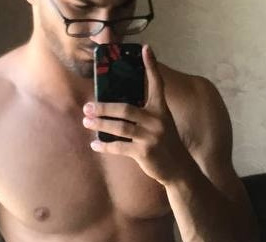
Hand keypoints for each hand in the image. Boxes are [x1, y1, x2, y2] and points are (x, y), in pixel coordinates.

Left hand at [82, 44, 191, 186]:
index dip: (151, 66)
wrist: (178, 169)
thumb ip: (146, 113)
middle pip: (125, 109)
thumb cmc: (165, 144)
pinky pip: (119, 147)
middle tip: (87, 106)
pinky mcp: (144, 152)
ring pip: (119, 127)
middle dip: (104, 107)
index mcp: (161, 110)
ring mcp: (150, 137)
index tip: (146, 48)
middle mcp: (156, 121)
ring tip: (86, 122)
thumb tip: (119, 107)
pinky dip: (105, 146)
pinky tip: (94, 144)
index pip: (157, 84)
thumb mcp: (161, 124)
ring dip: (100, 124)